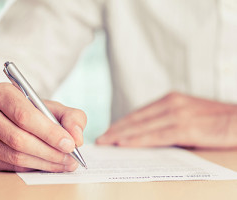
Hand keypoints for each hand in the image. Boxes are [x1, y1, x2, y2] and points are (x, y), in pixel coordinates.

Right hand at [0, 83, 86, 171]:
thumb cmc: (31, 111)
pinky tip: (48, 165)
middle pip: (19, 139)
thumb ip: (71, 117)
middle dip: (50, 151)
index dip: (49, 132)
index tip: (70, 144)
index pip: (25, 116)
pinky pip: (11, 167)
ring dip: (44, 163)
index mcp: (0, 93)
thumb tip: (77, 138)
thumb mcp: (51, 107)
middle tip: (71, 158)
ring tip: (65, 163)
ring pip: (15, 156)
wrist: (4, 116)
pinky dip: (34, 168)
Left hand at [96, 92, 236, 148]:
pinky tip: (125, 144)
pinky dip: (138, 140)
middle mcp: (170, 104)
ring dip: (121, 135)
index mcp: (170, 100)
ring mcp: (177, 114)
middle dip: (116, 130)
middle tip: (100, 139)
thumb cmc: (214, 120)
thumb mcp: (187, 115)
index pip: (138, 114)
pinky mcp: (185, 127)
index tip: (108, 131)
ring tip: (106, 142)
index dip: (121, 123)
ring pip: (141, 127)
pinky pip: (156, 136)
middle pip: (135, 119)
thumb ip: (167, 122)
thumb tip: (147, 135)